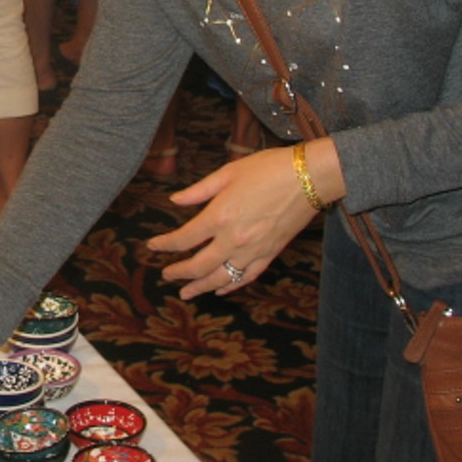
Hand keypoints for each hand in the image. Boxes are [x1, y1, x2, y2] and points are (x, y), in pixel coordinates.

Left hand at [145, 147, 316, 298]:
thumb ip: (198, 191)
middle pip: (199, 265)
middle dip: (179, 272)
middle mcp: (233, 239)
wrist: (309, 177)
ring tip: (186, 293)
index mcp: (219, 216)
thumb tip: (175, 200)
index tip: (152, 246)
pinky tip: (221, 289)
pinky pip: (247, 277)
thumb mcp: (227, 172)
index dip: (165, 245)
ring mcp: (253, 250)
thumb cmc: (267, 168)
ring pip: (222, 277)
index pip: (184, 239)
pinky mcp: (271, 254)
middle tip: (166, 275)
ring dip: (201, 287)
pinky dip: (232, 286)